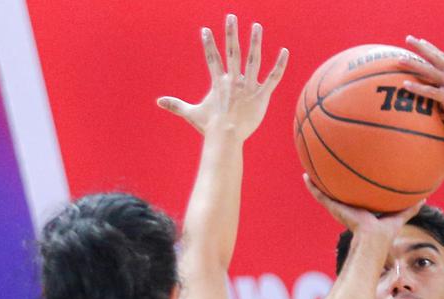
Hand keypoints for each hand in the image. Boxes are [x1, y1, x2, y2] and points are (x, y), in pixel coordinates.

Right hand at [157, 14, 288, 139]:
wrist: (225, 138)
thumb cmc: (209, 127)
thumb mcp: (191, 113)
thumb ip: (176, 105)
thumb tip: (158, 102)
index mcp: (218, 83)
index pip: (212, 59)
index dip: (208, 44)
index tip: (205, 29)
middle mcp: (233, 81)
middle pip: (232, 52)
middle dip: (231, 33)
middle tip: (231, 16)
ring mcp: (248, 87)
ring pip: (254, 60)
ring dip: (255, 42)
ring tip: (256, 26)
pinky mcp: (261, 95)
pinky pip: (273, 77)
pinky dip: (280, 65)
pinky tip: (285, 51)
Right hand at [302, 173, 422, 240]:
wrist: (373, 239)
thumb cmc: (385, 233)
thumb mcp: (399, 215)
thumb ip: (410, 208)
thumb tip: (425, 198)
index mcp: (360, 211)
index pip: (355, 199)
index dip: (353, 190)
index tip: (351, 180)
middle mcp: (347, 209)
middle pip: (338, 194)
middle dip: (332, 184)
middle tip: (328, 170)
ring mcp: (339, 209)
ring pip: (325, 194)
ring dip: (316, 184)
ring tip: (309, 171)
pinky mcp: (334, 208)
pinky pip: (320, 196)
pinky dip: (312, 187)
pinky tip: (306, 176)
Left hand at [397, 36, 443, 137]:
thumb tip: (439, 87)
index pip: (443, 56)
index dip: (431, 48)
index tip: (419, 40)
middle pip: (435, 57)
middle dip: (421, 47)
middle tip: (408, 38)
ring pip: (430, 71)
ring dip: (414, 64)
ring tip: (399, 60)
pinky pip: (430, 91)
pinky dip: (417, 87)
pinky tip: (405, 85)